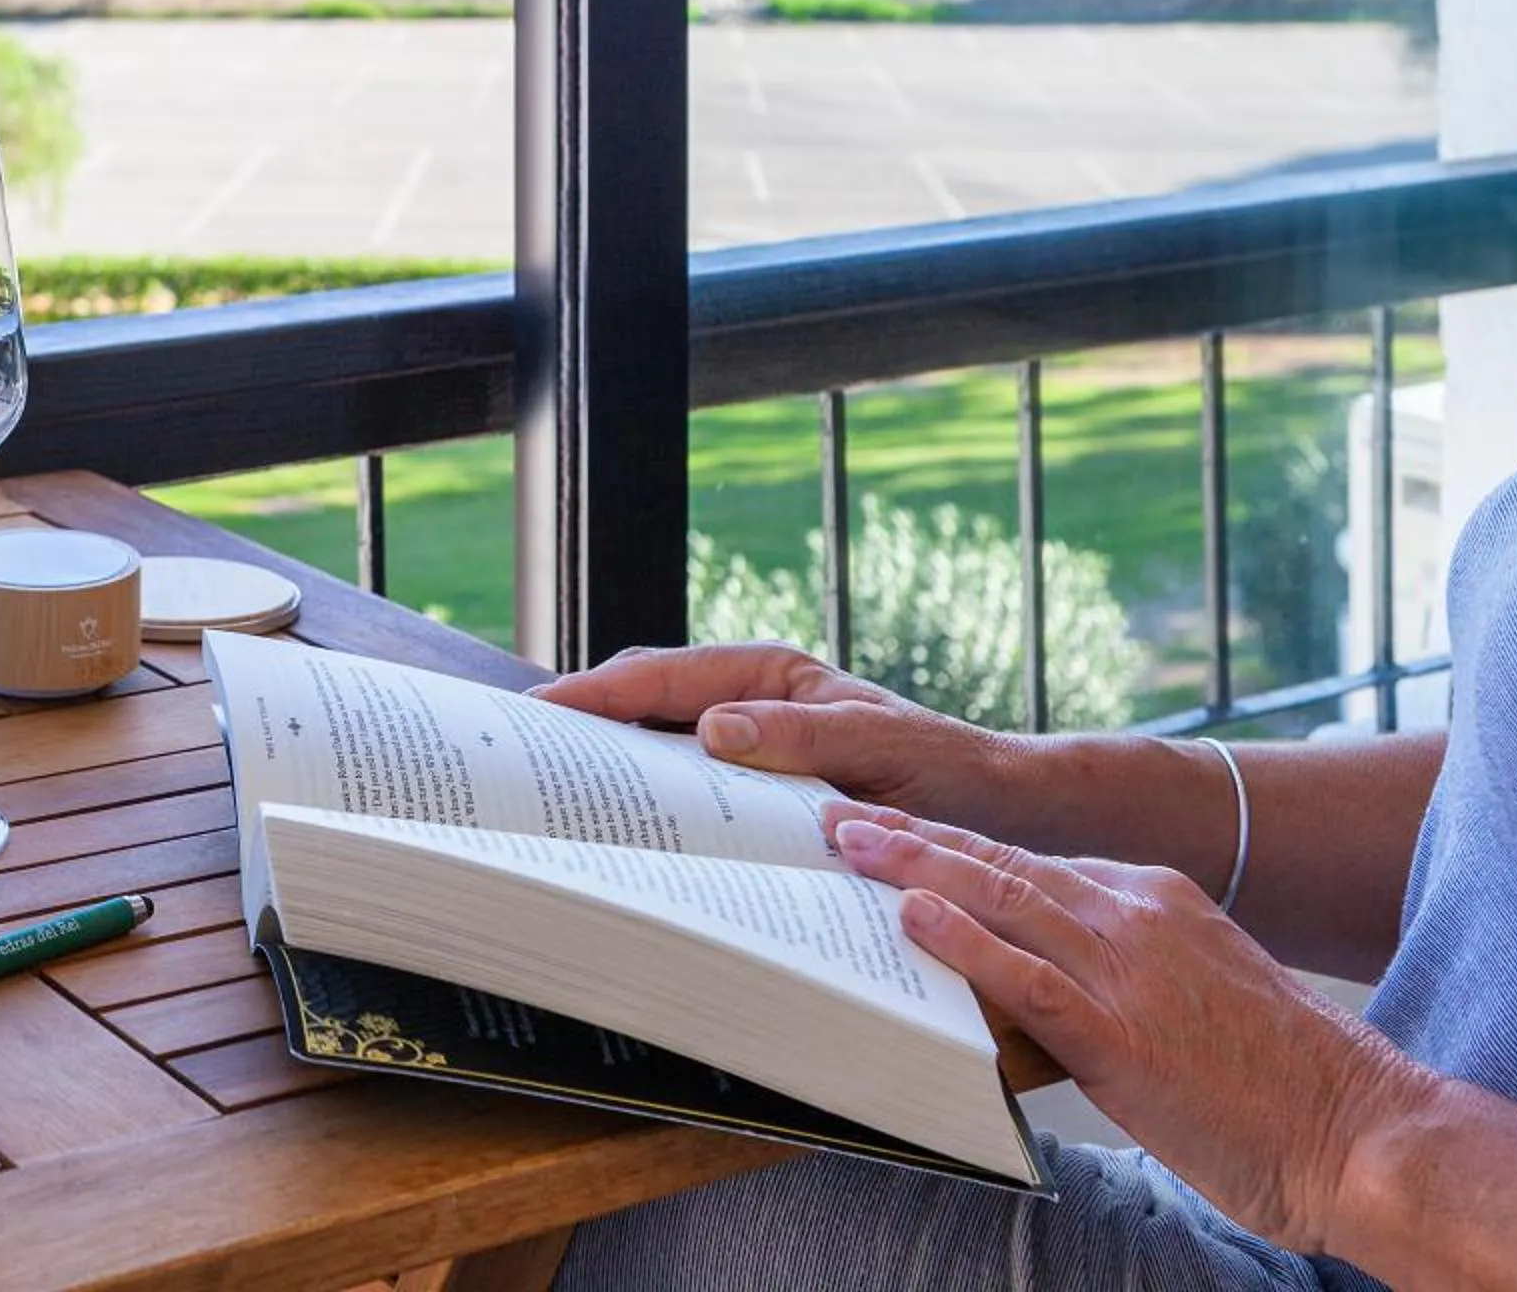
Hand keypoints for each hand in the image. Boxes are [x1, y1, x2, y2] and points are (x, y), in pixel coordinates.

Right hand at [538, 643, 1028, 835]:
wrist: (1003, 815)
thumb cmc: (951, 775)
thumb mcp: (885, 750)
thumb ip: (806, 736)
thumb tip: (714, 730)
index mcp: (770, 674)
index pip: (659, 677)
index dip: (593, 695)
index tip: (537, 712)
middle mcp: (748, 703)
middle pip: (639, 706)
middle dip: (577, 727)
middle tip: (512, 761)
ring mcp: (747, 747)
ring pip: (652, 751)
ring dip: (606, 773)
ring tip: (545, 804)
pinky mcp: (754, 793)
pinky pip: (685, 795)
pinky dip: (649, 809)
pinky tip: (623, 842)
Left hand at [826, 801, 1429, 1252]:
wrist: (1364, 1129)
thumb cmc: (1281, 1081)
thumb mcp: (1192, 991)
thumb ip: (1117, 970)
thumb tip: (1036, 978)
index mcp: (1156, 899)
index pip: (1032, 862)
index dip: (954, 847)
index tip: (895, 834)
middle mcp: (1136, 915)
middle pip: (1002, 861)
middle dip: (915, 838)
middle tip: (841, 816)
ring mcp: (1126, 969)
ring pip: (1001, 897)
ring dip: (914, 866)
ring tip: (847, 844)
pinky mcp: (1120, 1034)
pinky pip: (1024, 975)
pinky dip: (962, 941)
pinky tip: (910, 917)